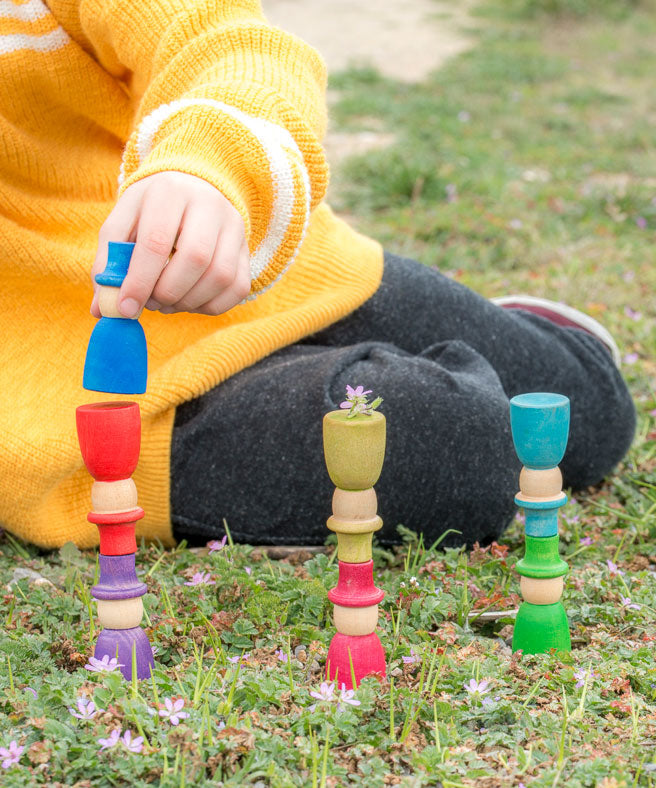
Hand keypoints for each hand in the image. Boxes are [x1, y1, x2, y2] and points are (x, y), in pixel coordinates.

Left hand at [90, 172, 250, 317]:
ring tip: (167, 301)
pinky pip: (238, 289)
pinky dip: (210, 306)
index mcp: (170, 191)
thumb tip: (103, 308)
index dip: (139, 281)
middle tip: (150, 302)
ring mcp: (235, 227)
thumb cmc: (152, 209)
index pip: (157, 241)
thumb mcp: (124, 222)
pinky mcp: (247, 250)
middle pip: (196, 259)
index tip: (125, 308)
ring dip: (189, 302)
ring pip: (221, 277)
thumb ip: (109, 262)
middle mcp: (210, 205)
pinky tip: (189, 300)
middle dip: (167, 292)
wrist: (193, 187)